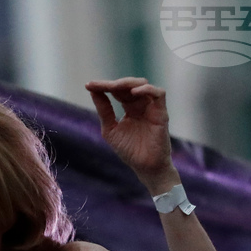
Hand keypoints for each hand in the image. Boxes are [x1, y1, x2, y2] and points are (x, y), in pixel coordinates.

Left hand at [86, 78, 179, 194]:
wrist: (145, 167)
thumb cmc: (129, 150)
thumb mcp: (110, 129)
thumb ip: (104, 111)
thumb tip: (93, 92)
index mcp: (130, 108)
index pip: (117, 92)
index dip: (104, 86)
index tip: (89, 85)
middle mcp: (141, 105)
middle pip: (128, 85)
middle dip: (112, 84)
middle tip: (98, 85)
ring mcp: (152, 108)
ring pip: (143, 84)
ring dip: (127, 83)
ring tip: (113, 87)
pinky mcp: (161, 113)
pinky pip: (159, 93)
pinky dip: (146, 89)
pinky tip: (133, 92)